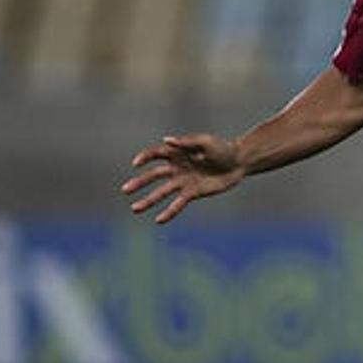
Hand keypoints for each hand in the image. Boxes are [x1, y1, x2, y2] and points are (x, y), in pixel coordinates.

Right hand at [121, 134, 243, 224]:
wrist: (238, 163)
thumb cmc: (221, 148)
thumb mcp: (205, 142)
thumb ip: (187, 142)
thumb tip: (167, 141)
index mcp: (177, 152)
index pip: (156, 154)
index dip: (145, 158)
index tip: (136, 164)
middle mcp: (176, 167)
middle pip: (153, 175)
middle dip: (139, 183)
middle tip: (125, 190)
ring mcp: (183, 182)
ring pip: (161, 192)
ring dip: (148, 201)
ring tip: (134, 209)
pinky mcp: (192, 193)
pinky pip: (178, 204)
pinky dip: (169, 212)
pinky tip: (158, 220)